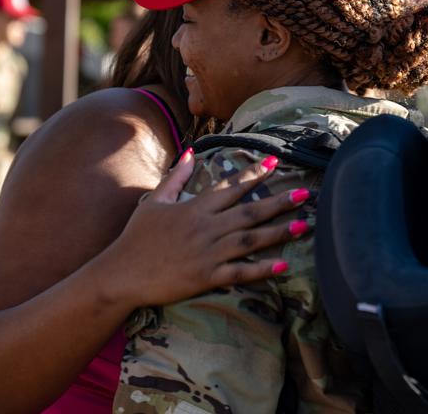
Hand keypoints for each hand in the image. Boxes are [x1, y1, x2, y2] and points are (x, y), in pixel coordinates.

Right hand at [99, 149, 308, 308]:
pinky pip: (239, 273)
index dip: (254, 174)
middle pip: (249, 211)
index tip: (275, 163)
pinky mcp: (207, 276)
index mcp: (195, 207)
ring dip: (278, 232)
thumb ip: (177, 177)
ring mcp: (208, 253)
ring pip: (250, 240)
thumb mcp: (155, 201)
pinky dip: (261, 270)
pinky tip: (282, 266)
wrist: (122, 273)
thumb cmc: (137, 237)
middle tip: (305, 194)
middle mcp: (206, 227)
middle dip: (279, 201)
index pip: (230, 187)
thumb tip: (190, 152)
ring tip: (304, 225)